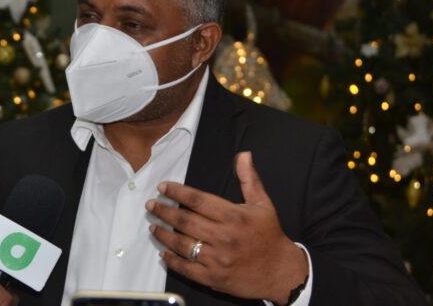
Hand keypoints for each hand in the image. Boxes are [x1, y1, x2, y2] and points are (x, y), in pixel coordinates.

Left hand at [146, 151, 307, 303]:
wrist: (281, 272)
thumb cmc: (270, 235)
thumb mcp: (262, 204)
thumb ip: (249, 179)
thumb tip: (243, 155)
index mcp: (233, 217)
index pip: (197, 200)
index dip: (177, 192)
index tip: (163, 187)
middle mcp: (223, 237)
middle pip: (184, 221)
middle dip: (164, 211)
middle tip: (151, 205)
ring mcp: (217, 259)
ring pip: (182, 244)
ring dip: (163, 234)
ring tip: (153, 226)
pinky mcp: (214, 277)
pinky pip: (186, 268)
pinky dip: (172, 260)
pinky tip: (163, 253)